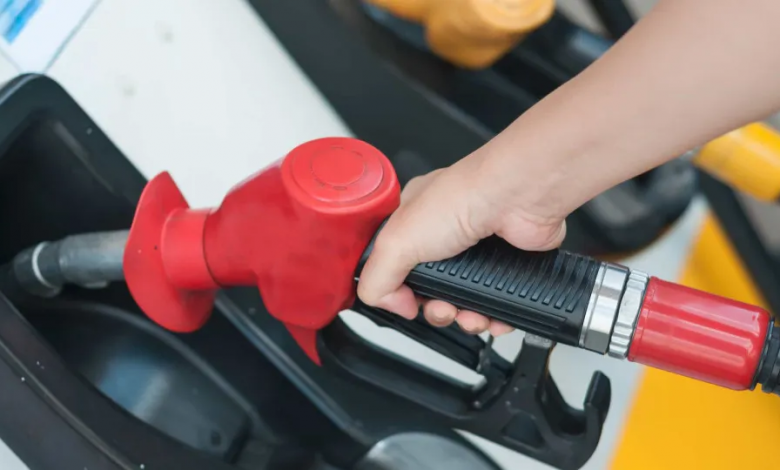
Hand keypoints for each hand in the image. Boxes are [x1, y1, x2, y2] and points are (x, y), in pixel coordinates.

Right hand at [357, 151, 566, 335]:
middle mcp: (445, 234)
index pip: (394, 266)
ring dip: (465, 317)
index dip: (397, 289)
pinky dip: (495, 316)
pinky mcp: (507, 264)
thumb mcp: (396, 241)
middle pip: (430, 289)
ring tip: (469, 314)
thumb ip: (376, 278)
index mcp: (413, 222)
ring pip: (464, 301)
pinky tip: (492, 315)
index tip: (403, 301)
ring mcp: (478, 250)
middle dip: (434, 309)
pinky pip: (497, 302)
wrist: (519, 198)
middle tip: (441, 307)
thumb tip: (389, 304)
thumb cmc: (464, 197)